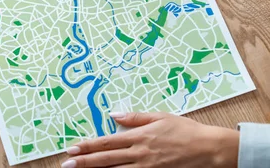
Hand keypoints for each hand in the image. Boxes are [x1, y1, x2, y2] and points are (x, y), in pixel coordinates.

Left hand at [61, 112, 238, 167]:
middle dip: (85, 162)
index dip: (88, 146)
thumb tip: (113, 115)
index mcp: (139, 137)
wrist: (209, 149)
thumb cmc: (185, 130)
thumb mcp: (159, 117)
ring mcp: (147, 167)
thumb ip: (134, 118)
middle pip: (106, 159)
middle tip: (67, 164)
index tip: (72, 148)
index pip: (107, 142)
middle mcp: (140, 153)